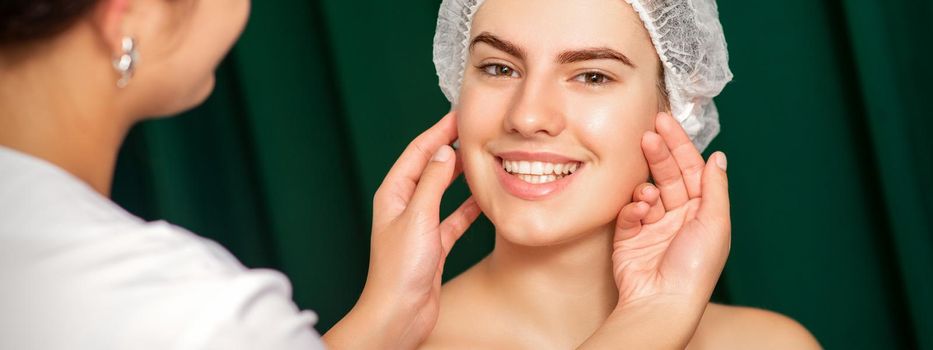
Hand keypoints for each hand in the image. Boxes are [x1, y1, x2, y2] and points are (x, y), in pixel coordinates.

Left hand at [323, 112, 480, 349]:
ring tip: (482, 157)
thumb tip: (445, 151)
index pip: (418, 152)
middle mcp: (404, 206)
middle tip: (475, 129)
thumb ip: (432, 183)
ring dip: (461, 174)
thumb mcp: (418, 218)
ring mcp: (419, 225)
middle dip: (451, 147)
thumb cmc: (400, 270)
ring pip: (443, 190)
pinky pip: (454, 217)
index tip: (459, 113)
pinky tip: (483, 198)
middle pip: (430, 167)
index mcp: (393, 194)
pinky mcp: (434, 244)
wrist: (399, 313)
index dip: (438, 131)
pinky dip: (468, 206)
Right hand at [593, 112, 730, 347]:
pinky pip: (629, 212)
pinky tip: (639, 212)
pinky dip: (633, 208)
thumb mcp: (715, 223)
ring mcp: (653, 225)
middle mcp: (679, 216)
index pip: (691, 169)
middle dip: (658, 153)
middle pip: (667, 174)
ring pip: (646, 190)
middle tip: (647, 134)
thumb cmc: (695, 267)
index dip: (679, 144)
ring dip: (645, 186)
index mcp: (703, 212)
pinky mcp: (630, 236)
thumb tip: (718, 157)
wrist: (662, 301)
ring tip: (647, 193)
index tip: (664, 122)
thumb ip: (714, 187)